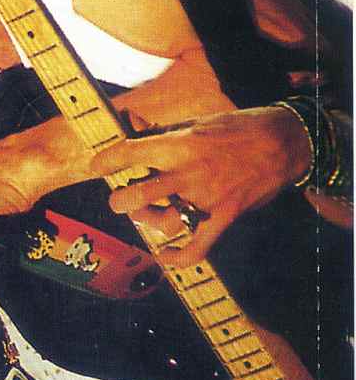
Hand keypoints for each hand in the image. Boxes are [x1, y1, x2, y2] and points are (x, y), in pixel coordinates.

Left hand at [90, 106, 311, 266]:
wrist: (284, 141)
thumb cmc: (235, 128)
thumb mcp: (195, 123)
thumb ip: (159, 130)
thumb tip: (129, 121)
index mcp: (180, 144)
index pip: (130, 153)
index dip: (106, 161)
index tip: (96, 166)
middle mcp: (189, 173)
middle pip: (139, 195)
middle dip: (120, 200)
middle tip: (118, 199)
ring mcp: (207, 199)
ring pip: (163, 222)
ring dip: (145, 222)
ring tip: (140, 214)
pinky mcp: (224, 217)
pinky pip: (197, 247)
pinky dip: (177, 258)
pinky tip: (163, 255)